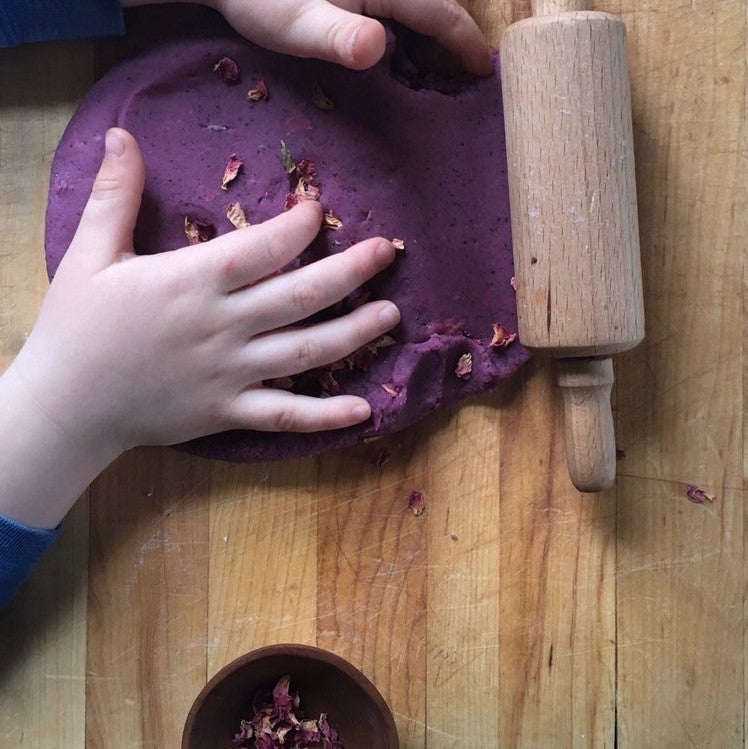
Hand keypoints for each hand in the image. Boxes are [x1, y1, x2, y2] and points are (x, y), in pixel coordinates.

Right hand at [0, 128, 398, 526]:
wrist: (65, 404)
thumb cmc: (77, 327)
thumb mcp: (90, 254)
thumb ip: (115, 196)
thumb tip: (122, 135)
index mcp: (190, 284)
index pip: (259, 250)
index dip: (296, 228)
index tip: (318, 209)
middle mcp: (221, 328)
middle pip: (298, 297)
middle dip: (348, 272)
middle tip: (386, 252)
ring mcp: (230, 374)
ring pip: (305, 353)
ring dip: (353, 333)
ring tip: (391, 315)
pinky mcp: (229, 412)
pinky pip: (285, 416)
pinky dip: (325, 417)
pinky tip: (364, 413)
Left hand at [199, 0, 490, 73]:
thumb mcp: (295, 28)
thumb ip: (338, 39)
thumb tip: (376, 46)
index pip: (441, 10)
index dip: (465, 41)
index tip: (482, 69)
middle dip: (456, 22)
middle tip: (463, 61)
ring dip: (436, 12)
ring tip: (440, 46)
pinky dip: (414, 10)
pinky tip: (402, 29)